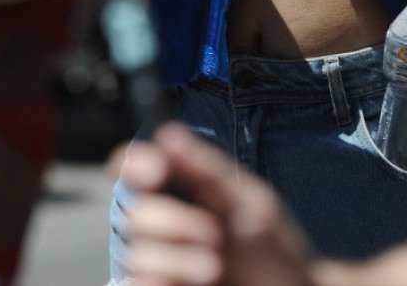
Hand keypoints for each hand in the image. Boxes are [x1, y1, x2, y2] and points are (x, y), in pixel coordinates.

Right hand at [120, 122, 315, 285]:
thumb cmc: (274, 250)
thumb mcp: (252, 204)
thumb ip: (208, 171)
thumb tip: (168, 135)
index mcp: (181, 193)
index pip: (135, 168)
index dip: (135, 164)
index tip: (157, 171)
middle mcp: (163, 226)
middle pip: (133, 212)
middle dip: (172, 221)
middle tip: (213, 235)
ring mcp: (160, 262)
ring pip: (135, 254)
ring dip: (172, 259)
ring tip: (213, 269)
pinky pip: (134, 283)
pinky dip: (153, 281)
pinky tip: (177, 283)